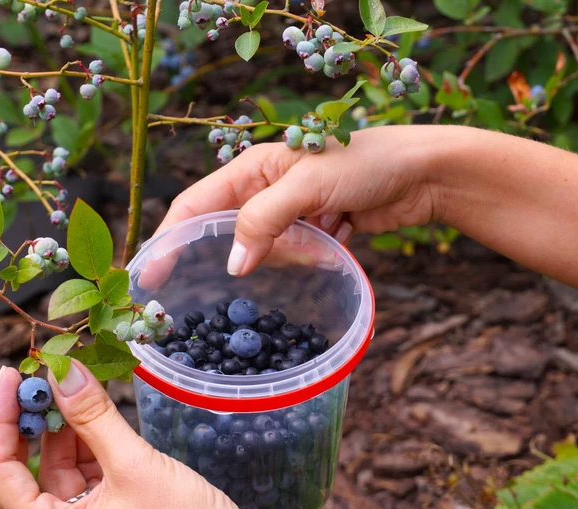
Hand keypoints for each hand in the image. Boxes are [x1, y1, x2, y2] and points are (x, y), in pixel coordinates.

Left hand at [0, 360, 282, 508]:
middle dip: (26, 424)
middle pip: (19, 473)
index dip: (0, 418)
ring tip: (73, 383)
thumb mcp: (132, 462)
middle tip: (38, 377)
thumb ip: (91, 414)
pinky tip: (96, 412)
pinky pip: (84, 477)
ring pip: (54, 471)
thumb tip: (62, 370)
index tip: (13, 374)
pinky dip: (86, 444)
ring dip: (61, 429)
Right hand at [157, 126, 450, 275]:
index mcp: (251, 169)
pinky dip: (319, 252)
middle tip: (290, 249)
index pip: (195, 206)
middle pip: (232, 234)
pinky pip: (300, 255)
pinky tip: (345, 232)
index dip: (170, 239)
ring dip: (298, 251)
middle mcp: (264, 190)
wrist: (425, 173)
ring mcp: (291, 213)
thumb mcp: (307, 186)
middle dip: (255, 251)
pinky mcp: (316, 231)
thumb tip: (233, 266)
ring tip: (332, 229)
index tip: (152, 277)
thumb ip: (264, 222)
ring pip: (269, 251)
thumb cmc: (366, 162)